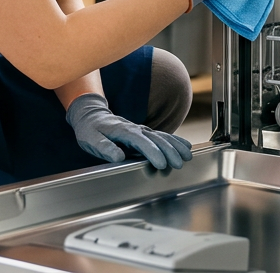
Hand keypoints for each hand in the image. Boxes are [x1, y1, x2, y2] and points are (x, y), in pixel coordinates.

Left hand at [65, 94, 192, 169]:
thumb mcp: (91, 139)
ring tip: (188, 155)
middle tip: (180, 163)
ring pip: (162, 136)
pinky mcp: (144, 133)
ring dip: (176, 145)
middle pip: (156, 139)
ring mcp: (142, 129)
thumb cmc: (91, 130)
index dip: (152, 152)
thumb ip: (104, 147)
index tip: (161, 164)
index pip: (141, 142)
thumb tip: (118, 156)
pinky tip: (186, 146)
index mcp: (123, 131)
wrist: (91, 115)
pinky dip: (175, 140)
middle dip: (169, 151)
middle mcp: (136, 128)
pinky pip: (162, 136)